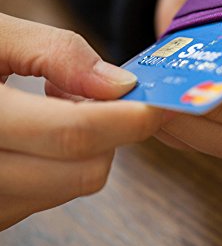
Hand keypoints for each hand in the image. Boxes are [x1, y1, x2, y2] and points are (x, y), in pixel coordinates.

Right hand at [0, 13, 166, 230]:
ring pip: (70, 185)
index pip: (73, 135)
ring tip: (54, 103)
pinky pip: (48, 193)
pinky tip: (40, 128)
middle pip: (83, 171)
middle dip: (109, 131)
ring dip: (85, 146)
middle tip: (93, 92)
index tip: (158, 103)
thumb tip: (118, 84)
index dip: (127, 119)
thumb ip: (54, 52)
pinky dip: (62, 162)